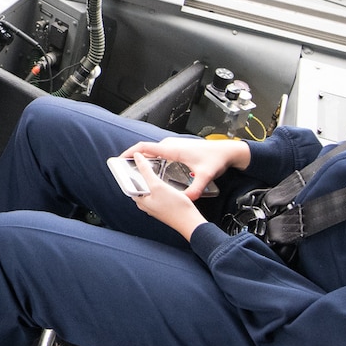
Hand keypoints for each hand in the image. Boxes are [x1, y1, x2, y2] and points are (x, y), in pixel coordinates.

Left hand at [125, 153, 207, 241]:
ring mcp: (156, 206)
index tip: (130, 161)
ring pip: (151, 189)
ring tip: (156, 169)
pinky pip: (159, 193)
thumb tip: (137, 158)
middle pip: (140, 186)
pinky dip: (161, 185)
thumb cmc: (174, 207)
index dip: (129, 172)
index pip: (129, 184)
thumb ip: (146, 171)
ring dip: (152, 179)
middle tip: (145, 163)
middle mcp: (146, 205)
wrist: (190, 221)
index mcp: (140, 201)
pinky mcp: (165, 207)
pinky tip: (167, 182)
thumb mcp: (157, 185)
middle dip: (142, 174)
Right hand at [130, 136, 249, 198]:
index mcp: (172, 149)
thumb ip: (196, 190)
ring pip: (152, 152)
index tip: (119, 159)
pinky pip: (159, 153)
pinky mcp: (177, 149)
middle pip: (146, 150)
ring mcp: (173, 146)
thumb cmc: (215, 159)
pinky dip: (151, 160)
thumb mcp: (206, 176)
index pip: (145, 147)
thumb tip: (188, 200)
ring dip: (142, 160)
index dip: (130, 152)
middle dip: (133, 159)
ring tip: (135, 172)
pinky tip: (152, 171)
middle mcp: (170, 145)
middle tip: (124, 171)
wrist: (226, 151)